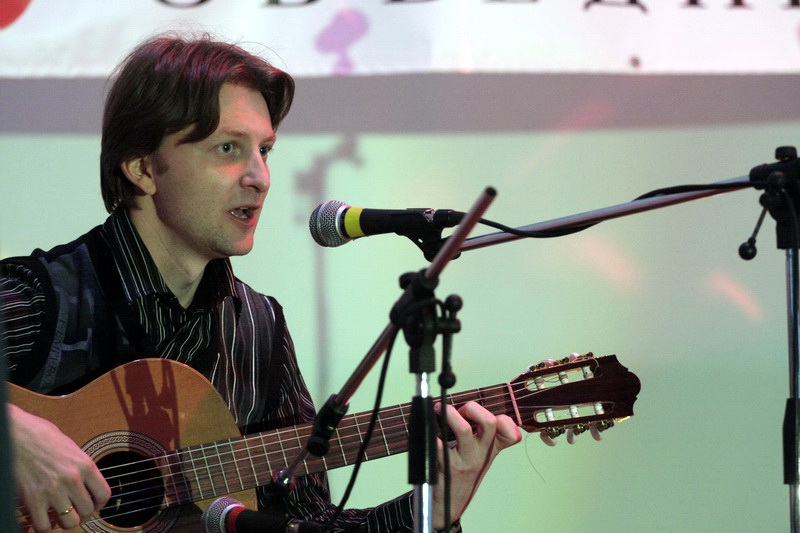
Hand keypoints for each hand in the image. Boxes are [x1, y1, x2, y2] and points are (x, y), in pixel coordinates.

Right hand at [9, 404, 110, 532]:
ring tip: (58, 517)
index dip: (99, 504)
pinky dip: (44, 527)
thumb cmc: (41, 435)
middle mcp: (72, 479)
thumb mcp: (70, 448)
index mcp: (85, 465)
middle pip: (87, 511)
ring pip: (69, 522)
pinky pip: (44, 526)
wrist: (17, 432)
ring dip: (64, 522)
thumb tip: (86, 484)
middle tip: (73, 512)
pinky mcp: (33, 498)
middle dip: (81, 515)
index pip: (104, 494)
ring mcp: (53, 490)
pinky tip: (42, 518)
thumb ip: (79, 467)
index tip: (93, 505)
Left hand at [432, 401, 520, 529]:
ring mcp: (464, 461)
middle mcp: (480, 455)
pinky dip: (431, 434)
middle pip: (489, 423)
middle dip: (472, 408)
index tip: (491, 417)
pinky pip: (438, 446)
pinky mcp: (446, 467)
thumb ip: (482, 435)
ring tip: (439, 410)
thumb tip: (470, 407)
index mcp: (490, 450)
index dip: (506, 422)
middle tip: (460, 410)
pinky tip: (427, 431)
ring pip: (463, 430)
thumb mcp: (479, 457)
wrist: (447, 505)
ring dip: (450, 414)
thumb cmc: (462, 474)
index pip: (510, 434)